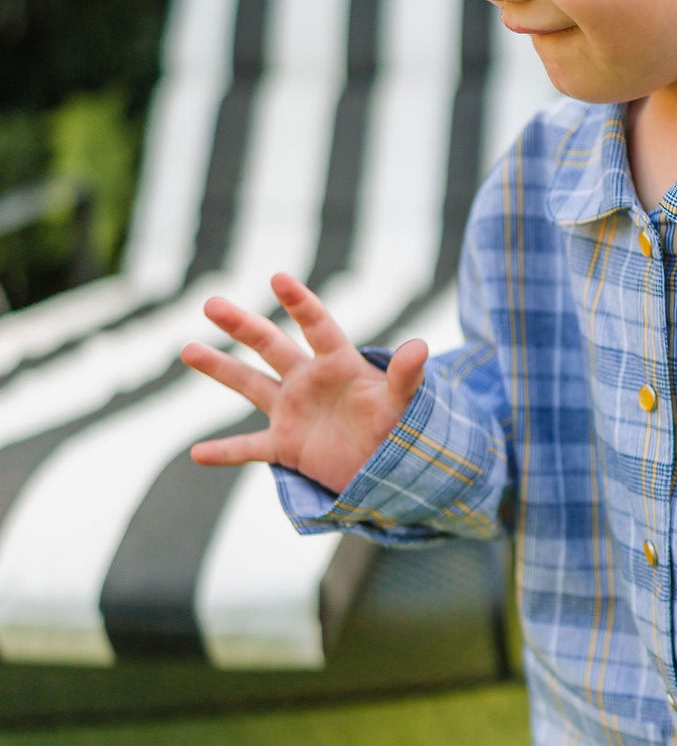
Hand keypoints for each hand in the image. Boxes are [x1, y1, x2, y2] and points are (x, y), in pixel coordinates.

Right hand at [181, 272, 426, 493]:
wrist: (389, 467)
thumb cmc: (399, 427)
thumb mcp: (402, 403)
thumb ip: (407, 377)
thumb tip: (421, 347)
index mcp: (338, 364)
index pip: (317, 326)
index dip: (300, 303)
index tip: (279, 278)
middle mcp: (308, 380)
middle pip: (270, 346)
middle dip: (242, 325)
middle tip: (211, 304)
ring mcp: (292, 411)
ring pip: (248, 385)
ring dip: (219, 368)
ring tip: (187, 348)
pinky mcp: (285, 446)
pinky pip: (248, 448)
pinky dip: (224, 452)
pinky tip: (197, 453)